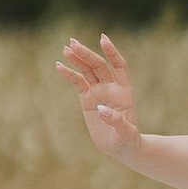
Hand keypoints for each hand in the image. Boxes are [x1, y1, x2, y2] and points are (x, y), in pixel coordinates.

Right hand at [55, 32, 140, 166]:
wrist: (120, 148)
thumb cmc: (128, 141)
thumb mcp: (126, 133)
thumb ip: (116, 120)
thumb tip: (101, 109)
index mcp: (123, 91)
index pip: (119, 65)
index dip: (112, 52)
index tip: (102, 39)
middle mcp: (110, 88)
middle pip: (98, 66)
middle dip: (86, 54)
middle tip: (73, 43)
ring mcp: (98, 92)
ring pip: (87, 71)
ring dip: (77, 59)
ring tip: (66, 48)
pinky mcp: (87, 100)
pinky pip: (78, 83)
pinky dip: (69, 74)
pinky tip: (59, 65)